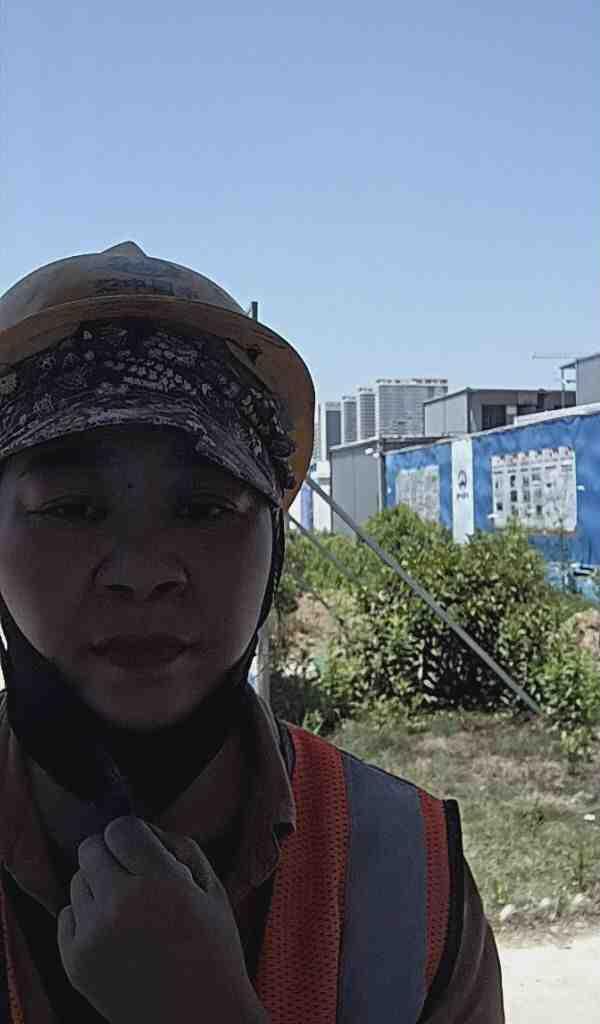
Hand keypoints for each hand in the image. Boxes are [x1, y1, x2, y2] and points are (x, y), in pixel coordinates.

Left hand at [57, 816, 267, 1023]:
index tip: (143, 851)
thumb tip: (142, 830)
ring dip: (98, 887)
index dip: (132, 836)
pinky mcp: (75, 963)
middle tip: (132, 878)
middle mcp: (120, 904)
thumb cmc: (212, 949)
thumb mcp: (213, 888)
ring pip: (77, 882)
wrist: (198, 1019)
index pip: (120, 828)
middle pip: (90, 849)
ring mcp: (93, 936)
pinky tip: (114, 935)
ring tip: (128, 912)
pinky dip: (86, 918)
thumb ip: (178, 846)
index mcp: (160, 882)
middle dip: (110, 856)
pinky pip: (66, 915)